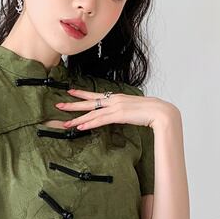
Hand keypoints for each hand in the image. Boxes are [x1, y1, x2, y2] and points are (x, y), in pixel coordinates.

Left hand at [53, 88, 174, 131]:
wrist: (160, 111)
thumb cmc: (150, 111)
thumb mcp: (133, 108)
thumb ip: (124, 110)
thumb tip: (120, 114)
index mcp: (116, 98)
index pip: (96, 95)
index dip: (82, 93)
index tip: (71, 91)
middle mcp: (113, 100)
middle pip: (89, 102)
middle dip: (73, 104)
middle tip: (59, 105)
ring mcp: (115, 107)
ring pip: (92, 113)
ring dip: (78, 118)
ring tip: (66, 123)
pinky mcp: (119, 115)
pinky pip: (100, 120)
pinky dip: (89, 124)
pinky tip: (80, 127)